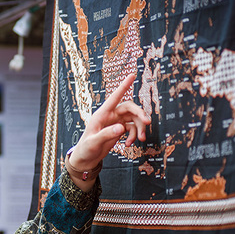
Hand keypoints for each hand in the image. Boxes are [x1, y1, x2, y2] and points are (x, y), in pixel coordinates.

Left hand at [66, 73, 150, 189]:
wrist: (86, 158)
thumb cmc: (86, 148)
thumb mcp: (94, 142)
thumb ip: (106, 134)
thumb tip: (122, 128)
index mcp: (101, 114)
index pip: (114, 97)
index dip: (123, 86)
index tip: (132, 75)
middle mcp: (110, 115)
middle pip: (129, 108)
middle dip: (140, 114)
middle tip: (148, 123)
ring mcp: (115, 122)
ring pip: (133, 119)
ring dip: (139, 128)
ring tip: (141, 140)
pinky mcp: (119, 130)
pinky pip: (132, 128)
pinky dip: (133, 135)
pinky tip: (128, 144)